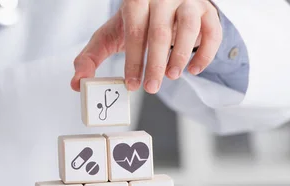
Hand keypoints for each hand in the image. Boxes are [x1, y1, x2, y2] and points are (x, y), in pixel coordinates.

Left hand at [71, 0, 221, 93]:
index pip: (134, 32)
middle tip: (151, 88)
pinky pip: (212, 31)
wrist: (159, 3)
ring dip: (181, 56)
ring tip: (172, 76)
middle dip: (155, 64)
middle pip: (160, 32)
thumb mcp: (108, 36)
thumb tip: (76, 83)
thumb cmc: (132, 23)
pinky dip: (205, 53)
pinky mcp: (206, 10)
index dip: (134, 61)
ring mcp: (187, 2)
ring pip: (189, 28)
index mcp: (135, 1)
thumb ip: (90, 59)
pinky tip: (194, 70)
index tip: (132, 84)